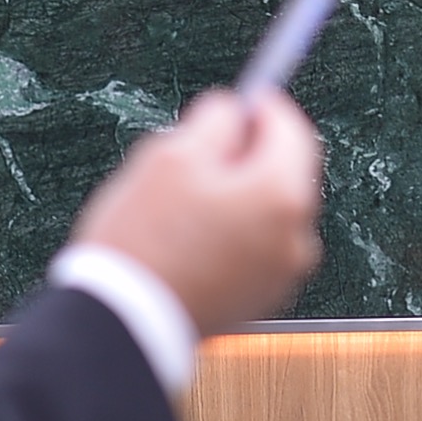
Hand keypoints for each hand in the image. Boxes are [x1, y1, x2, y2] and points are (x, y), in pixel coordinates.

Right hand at [69, 89, 323, 336]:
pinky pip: (258, 246)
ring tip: (184, 202)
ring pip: (268, 211)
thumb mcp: (171, 156)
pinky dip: (236, 232)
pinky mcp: (263, 298)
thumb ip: (214, 120)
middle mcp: (296, 235)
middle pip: (283, 173)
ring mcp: (283, 272)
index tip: (246, 98)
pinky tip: (191, 237)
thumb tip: (234, 111)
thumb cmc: (143, 240)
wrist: (125, 322)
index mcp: (281, 194)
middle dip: (248, 155)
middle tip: (203, 150)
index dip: (265, 108)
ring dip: (240, 196)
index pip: (292, 130)